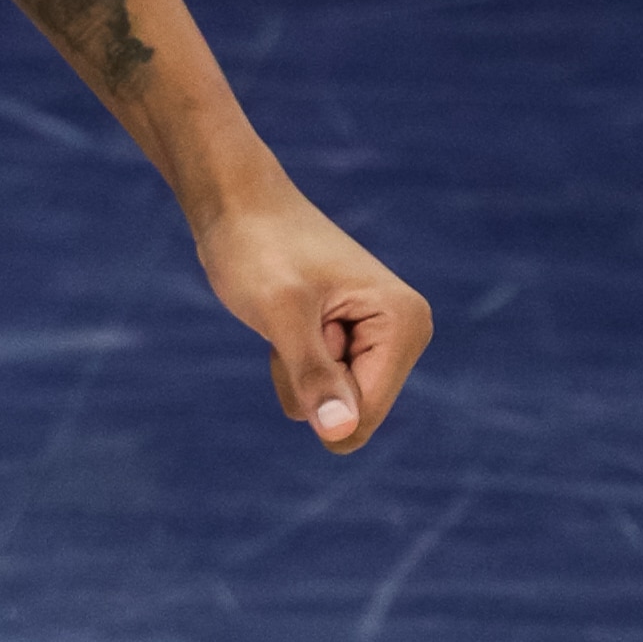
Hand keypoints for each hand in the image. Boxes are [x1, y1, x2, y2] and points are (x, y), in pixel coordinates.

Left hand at [196, 182, 432, 454]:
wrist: (237, 205)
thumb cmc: (258, 247)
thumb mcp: (281, 312)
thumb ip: (313, 375)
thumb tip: (341, 436)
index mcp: (405, 322)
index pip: (366, 412)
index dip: (318, 392)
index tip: (303, 330)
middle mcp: (403, 332)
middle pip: (350, 412)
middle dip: (307, 377)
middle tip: (292, 319)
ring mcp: (376, 338)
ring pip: (328, 404)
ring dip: (294, 368)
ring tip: (290, 314)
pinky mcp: (347, 341)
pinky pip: (316, 386)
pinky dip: (290, 360)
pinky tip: (288, 317)